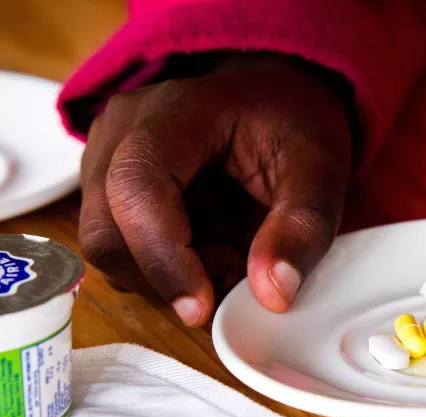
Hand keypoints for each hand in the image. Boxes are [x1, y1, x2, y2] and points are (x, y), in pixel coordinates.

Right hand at [78, 53, 352, 325]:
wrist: (271, 101)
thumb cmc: (290, 125)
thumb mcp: (321, 170)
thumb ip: (303, 228)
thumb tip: (272, 294)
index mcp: (176, 111)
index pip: (138, 186)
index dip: (163, 257)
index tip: (202, 307)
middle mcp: (123, 129)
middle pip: (106, 230)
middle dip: (166, 275)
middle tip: (231, 269)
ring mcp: (105, 157)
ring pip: (105, 246)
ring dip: (163, 275)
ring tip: (225, 254)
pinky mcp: (106, 187)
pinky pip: (114, 248)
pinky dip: (157, 268)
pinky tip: (202, 247)